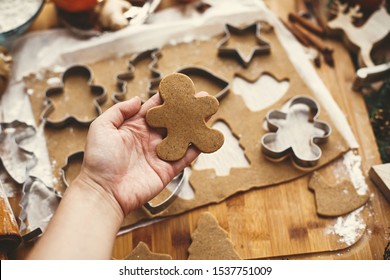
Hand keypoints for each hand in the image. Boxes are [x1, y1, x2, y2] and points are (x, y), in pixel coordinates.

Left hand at [77, 93, 201, 215]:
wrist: (103, 191)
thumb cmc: (98, 160)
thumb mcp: (102, 127)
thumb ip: (119, 111)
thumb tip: (138, 99)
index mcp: (134, 127)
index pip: (155, 108)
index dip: (167, 97)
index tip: (180, 86)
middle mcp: (149, 139)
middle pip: (173, 120)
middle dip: (187, 108)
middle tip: (202, 97)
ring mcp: (159, 154)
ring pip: (182, 136)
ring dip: (196, 125)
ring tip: (209, 112)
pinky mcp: (167, 170)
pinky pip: (185, 157)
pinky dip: (197, 148)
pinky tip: (208, 137)